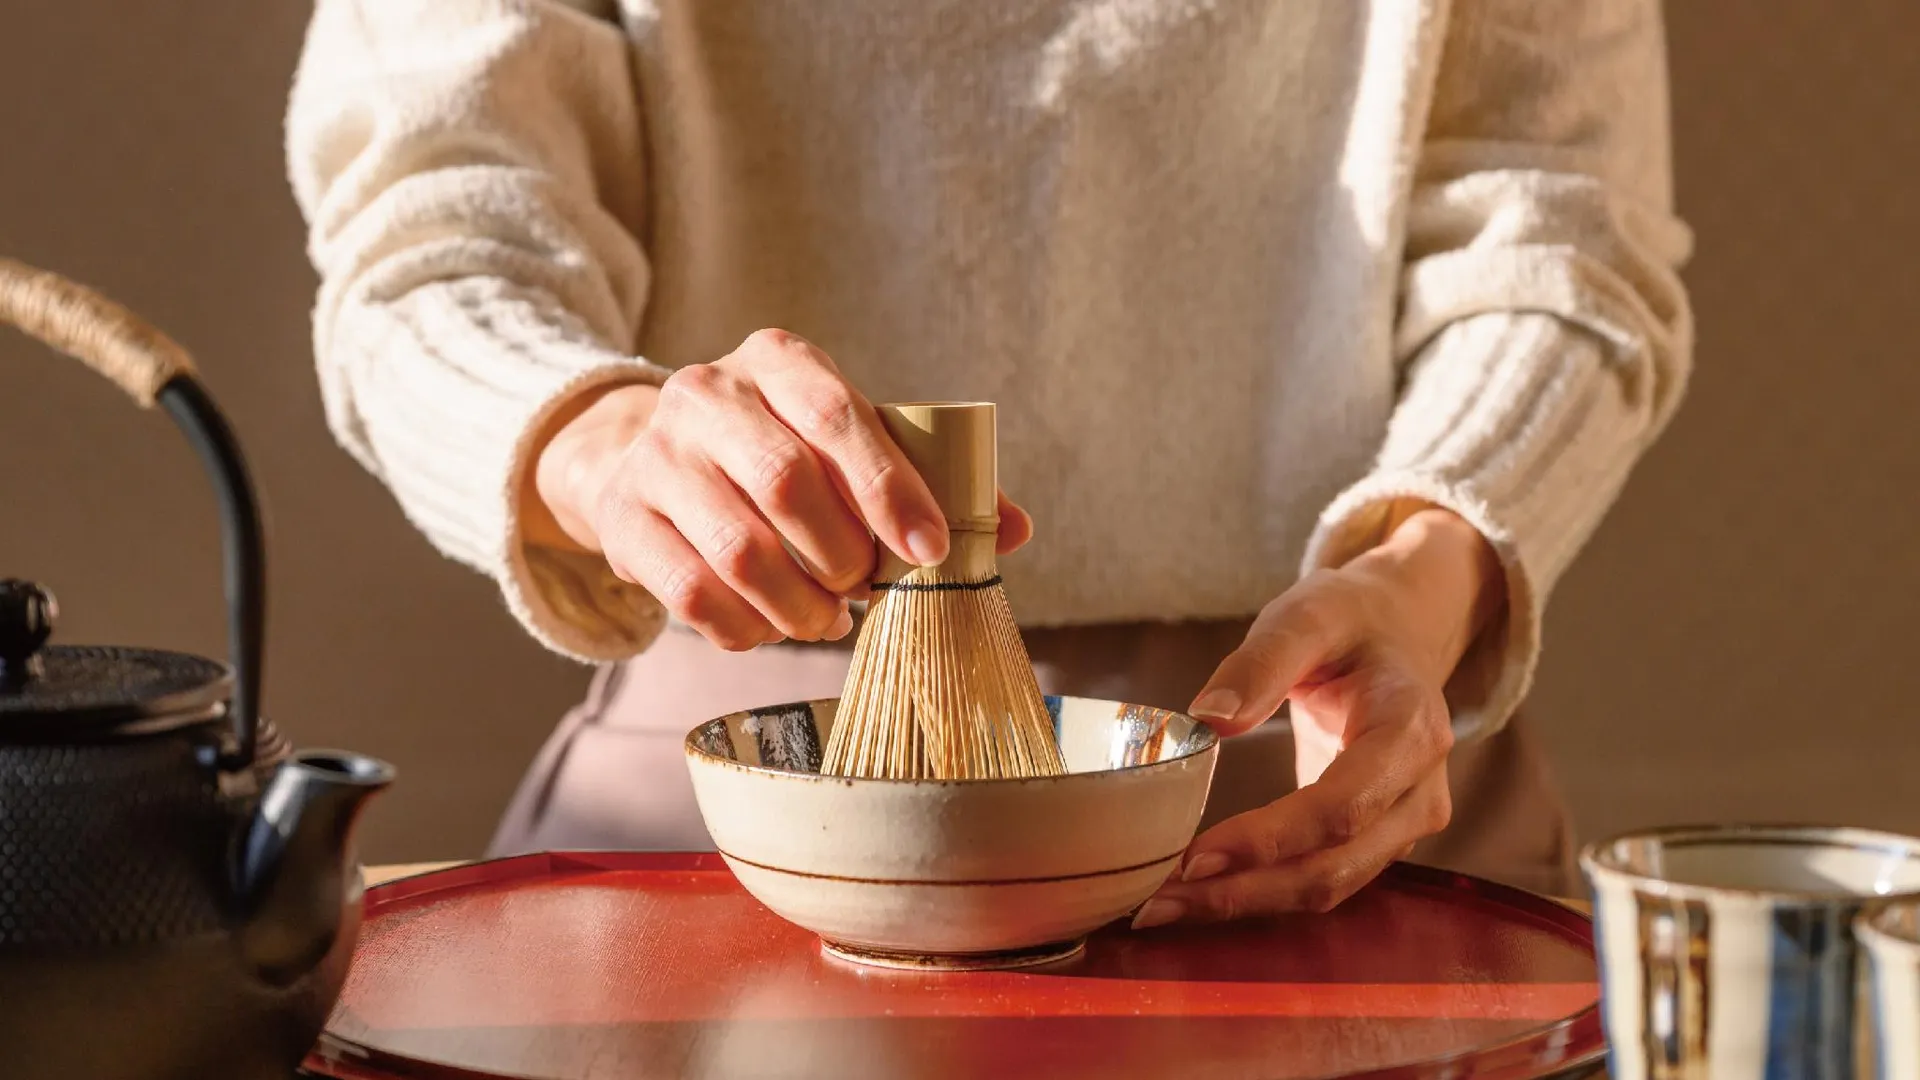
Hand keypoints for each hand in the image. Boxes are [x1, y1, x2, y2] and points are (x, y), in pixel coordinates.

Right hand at [525, 329, 1032, 649]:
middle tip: (864, 588)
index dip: (890, 488)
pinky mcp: (624, 518)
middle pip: (786, 483)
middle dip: (843, 555)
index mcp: (777, 359)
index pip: (837, 414)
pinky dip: (746, 628)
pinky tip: (769, 626)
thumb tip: (1016, 529)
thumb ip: (928, 479)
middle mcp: (706, 393)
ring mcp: (656, 454)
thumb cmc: (779, 451)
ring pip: (740, 550)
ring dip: (799, 605)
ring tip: (824, 618)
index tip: (931, 550)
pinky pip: (692, 595)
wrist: (652, 456)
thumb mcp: (847, 442)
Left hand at [1132, 505, 1504, 927]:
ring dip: (1244, 902)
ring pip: (1327, 886)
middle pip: (1334, 866)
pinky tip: (1198, 893)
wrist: (1398, 634)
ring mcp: (1405, 824)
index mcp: (1410, 729)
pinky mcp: (1377, 840)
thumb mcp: (1307, 614)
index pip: (1343, 806)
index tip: (1194, 856)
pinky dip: (1259, 892)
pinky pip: (1320, 880)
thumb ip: (1263, 660)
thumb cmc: (1348, 622)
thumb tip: (1210, 717)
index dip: (1271, 839)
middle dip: (1243, 890)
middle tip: (1157, 900)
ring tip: (1162, 906)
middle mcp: (1420, 791)